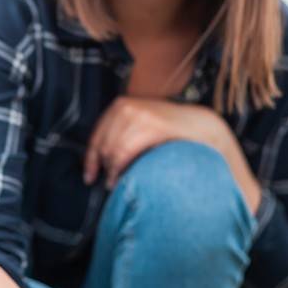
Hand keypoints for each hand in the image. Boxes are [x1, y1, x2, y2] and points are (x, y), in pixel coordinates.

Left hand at [84, 97, 227, 188]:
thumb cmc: (168, 130)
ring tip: (117, 182)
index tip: (89, 176)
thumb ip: (121, 134)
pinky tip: (122, 178)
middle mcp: (125, 106)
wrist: (198, 124)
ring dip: (113, 170)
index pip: (96, 136)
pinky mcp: (150, 125)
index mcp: (119, 105)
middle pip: (104, 146)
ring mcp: (138, 114)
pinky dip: (121, 168)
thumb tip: (101, 158)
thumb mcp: (139, 124)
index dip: (90, 160)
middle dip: (104, 167)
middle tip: (110, 182)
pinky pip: (125, 152)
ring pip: (113, 151)